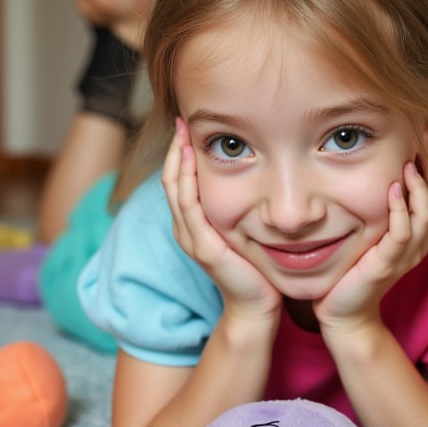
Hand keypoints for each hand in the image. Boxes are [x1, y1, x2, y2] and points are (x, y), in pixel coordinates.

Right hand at [162, 119, 282, 318]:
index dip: (179, 152)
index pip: (177, 180)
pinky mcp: (204, 248)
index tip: (188, 125)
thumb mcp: (241, 229)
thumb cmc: (254, 268)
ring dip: (178, 159)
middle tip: (181, 119)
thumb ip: (237, 207)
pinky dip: (187, 181)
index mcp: (192, 224)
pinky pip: (189, 207)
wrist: (257, 307)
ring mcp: (192, 239)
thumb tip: (252, 172)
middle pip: (170, 180)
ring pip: (175, 190)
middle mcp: (186, 230)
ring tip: (183, 133)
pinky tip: (192, 160)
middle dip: (175, 148)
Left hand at [315, 150, 427, 332]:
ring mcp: (405, 255)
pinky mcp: (387, 264)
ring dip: (419, 186)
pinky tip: (391, 191)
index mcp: (416, 233)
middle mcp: (417, 242)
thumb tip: (377, 174)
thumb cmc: (354, 270)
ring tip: (410, 161)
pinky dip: (399, 211)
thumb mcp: (371, 233)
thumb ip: (380, 209)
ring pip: (425, 215)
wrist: (345, 312)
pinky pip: (400, 234)